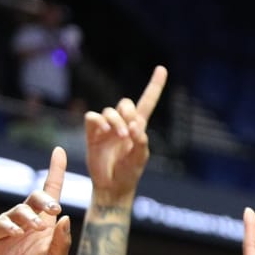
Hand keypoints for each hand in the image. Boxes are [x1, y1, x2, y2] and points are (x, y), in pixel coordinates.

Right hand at [0, 146, 73, 254]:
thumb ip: (62, 243)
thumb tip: (65, 218)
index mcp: (45, 224)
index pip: (51, 191)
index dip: (55, 171)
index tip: (58, 150)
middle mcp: (26, 219)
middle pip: (35, 196)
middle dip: (44, 198)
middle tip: (53, 208)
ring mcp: (6, 224)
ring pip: (18, 210)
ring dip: (27, 218)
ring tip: (32, 229)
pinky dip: (7, 226)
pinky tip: (15, 234)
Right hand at [84, 65, 167, 202]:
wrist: (112, 186)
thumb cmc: (129, 172)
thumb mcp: (140, 158)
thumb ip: (141, 141)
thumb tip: (134, 127)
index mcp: (138, 126)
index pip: (147, 102)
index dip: (155, 86)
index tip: (162, 68)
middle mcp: (122, 123)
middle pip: (125, 103)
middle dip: (129, 112)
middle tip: (130, 130)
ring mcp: (106, 127)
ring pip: (109, 111)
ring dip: (116, 121)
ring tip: (121, 136)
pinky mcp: (92, 133)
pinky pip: (92, 117)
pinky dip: (100, 122)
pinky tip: (106, 132)